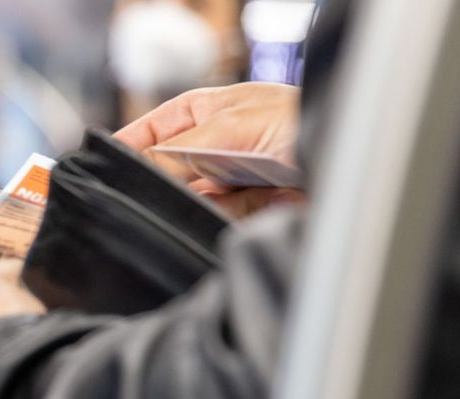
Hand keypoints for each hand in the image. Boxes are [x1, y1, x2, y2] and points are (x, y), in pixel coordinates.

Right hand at [115, 82, 304, 217]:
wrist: (357, 162)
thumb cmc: (307, 120)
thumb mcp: (229, 128)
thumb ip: (177, 153)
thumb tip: (139, 173)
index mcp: (209, 113)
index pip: (153, 129)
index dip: (129, 147)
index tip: (101, 168)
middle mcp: (219, 146)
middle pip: (169, 171)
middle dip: (159, 184)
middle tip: (139, 199)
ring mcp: (234, 179)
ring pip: (191, 201)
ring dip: (190, 207)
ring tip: (192, 209)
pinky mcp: (252, 211)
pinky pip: (218, 223)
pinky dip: (214, 225)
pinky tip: (217, 221)